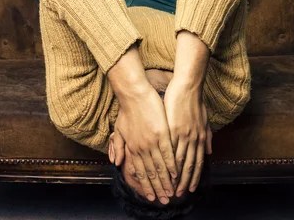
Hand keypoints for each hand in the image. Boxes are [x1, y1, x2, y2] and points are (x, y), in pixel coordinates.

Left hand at [113, 87, 177, 203]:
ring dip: (166, 181)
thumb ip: (119, 147)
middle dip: (158, 188)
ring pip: (160, 166)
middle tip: (164, 200)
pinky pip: (168, 152)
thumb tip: (117, 162)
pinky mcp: (162, 132)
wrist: (134, 93)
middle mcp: (142, 147)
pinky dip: (172, 164)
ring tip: (172, 192)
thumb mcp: (119, 130)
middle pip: (151, 172)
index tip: (151, 196)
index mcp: (132, 147)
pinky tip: (176, 173)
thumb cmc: (127, 109)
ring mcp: (152, 141)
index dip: (146, 185)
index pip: (140, 171)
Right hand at [164, 77, 212, 196]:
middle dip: (184, 180)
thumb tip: (210, 151)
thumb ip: (208, 137)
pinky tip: (163, 168)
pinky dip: (168, 159)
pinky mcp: (174, 128)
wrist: (188, 87)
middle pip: (190, 165)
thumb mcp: (205, 121)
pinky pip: (171, 147)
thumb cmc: (195, 103)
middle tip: (178, 193)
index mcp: (201, 138)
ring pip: (180, 159)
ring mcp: (184, 134)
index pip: (198, 163)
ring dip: (175, 174)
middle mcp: (194, 138)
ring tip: (169, 184)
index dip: (194, 177)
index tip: (189, 188)